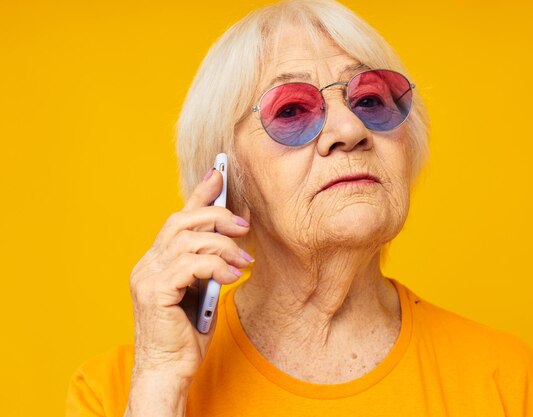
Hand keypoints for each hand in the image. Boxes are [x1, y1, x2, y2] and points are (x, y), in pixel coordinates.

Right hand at [128, 168, 251, 383]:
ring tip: (244, 262)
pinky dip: (217, 266)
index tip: (219, 174)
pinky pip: (191, 264)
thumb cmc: (186, 334)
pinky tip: (232, 277)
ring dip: (223, 247)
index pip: (178, 218)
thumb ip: (206, 265)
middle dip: (217, 216)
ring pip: (189, 240)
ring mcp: (147, 276)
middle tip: (243, 225)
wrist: (168, 370)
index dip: (199, 194)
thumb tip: (229, 240)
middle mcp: (147, 263)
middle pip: (182, 221)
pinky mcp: (154, 290)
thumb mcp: (201, 290)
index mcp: (157, 261)